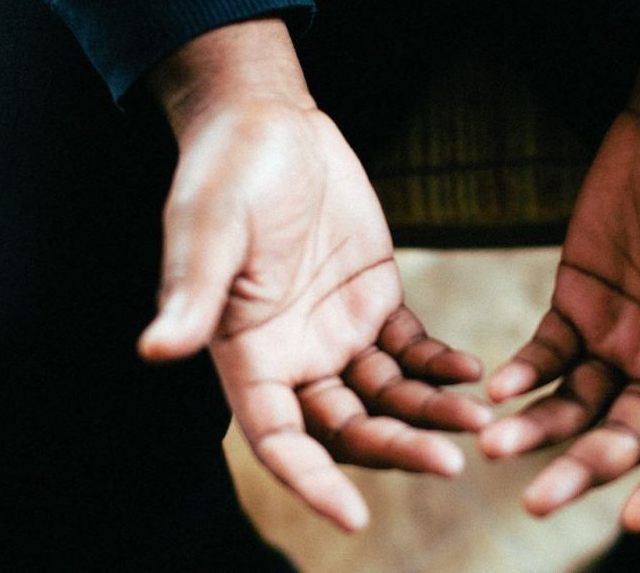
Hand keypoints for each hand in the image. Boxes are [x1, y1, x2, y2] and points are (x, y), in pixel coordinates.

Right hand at [137, 18, 490, 531]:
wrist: (270, 122)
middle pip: (346, 429)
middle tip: (451, 464)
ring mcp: (337, 331)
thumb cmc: (226, 170)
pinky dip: (441, 365)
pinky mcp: (375, 299)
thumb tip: (157, 348)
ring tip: (482, 419)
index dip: (310, 482)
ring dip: (431, 413)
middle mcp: (294, 356)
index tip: (354, 518)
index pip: (277, 439)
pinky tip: (474, 371)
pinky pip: (412, 349)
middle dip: (396, 450)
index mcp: (247, 353)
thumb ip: (195, 292)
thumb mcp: (208, 227)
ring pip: (388, 397)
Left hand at [479, 28, 639, 531]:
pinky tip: (497, 387)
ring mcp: (619, 336)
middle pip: (626, 437)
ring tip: (494, 445)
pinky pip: (547, 354)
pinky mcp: (577, 303)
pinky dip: (524, 374)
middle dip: (583, 470)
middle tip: (534, 501)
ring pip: (576, 404)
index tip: (634, 518)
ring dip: (538, 429)